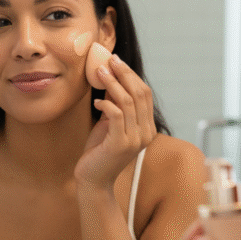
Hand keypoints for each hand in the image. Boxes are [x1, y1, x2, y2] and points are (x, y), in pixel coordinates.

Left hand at [75, 54, 155, 187]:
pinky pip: (116, 115)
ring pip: (127, 102)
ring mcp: (135, 140)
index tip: (116, 61)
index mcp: (147, 128)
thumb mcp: (110, 124)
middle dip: (123, 74)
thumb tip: (110, 80)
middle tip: (109, 60)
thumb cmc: (99, 151)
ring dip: (112, 83)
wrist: (93, 180)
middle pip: (139, 94)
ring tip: (99, 72)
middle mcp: (146, 133)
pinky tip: (96, 102)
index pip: (145, 94)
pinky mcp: (120, 144)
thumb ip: (115, 106)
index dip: (131, 75)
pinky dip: (105, 103)